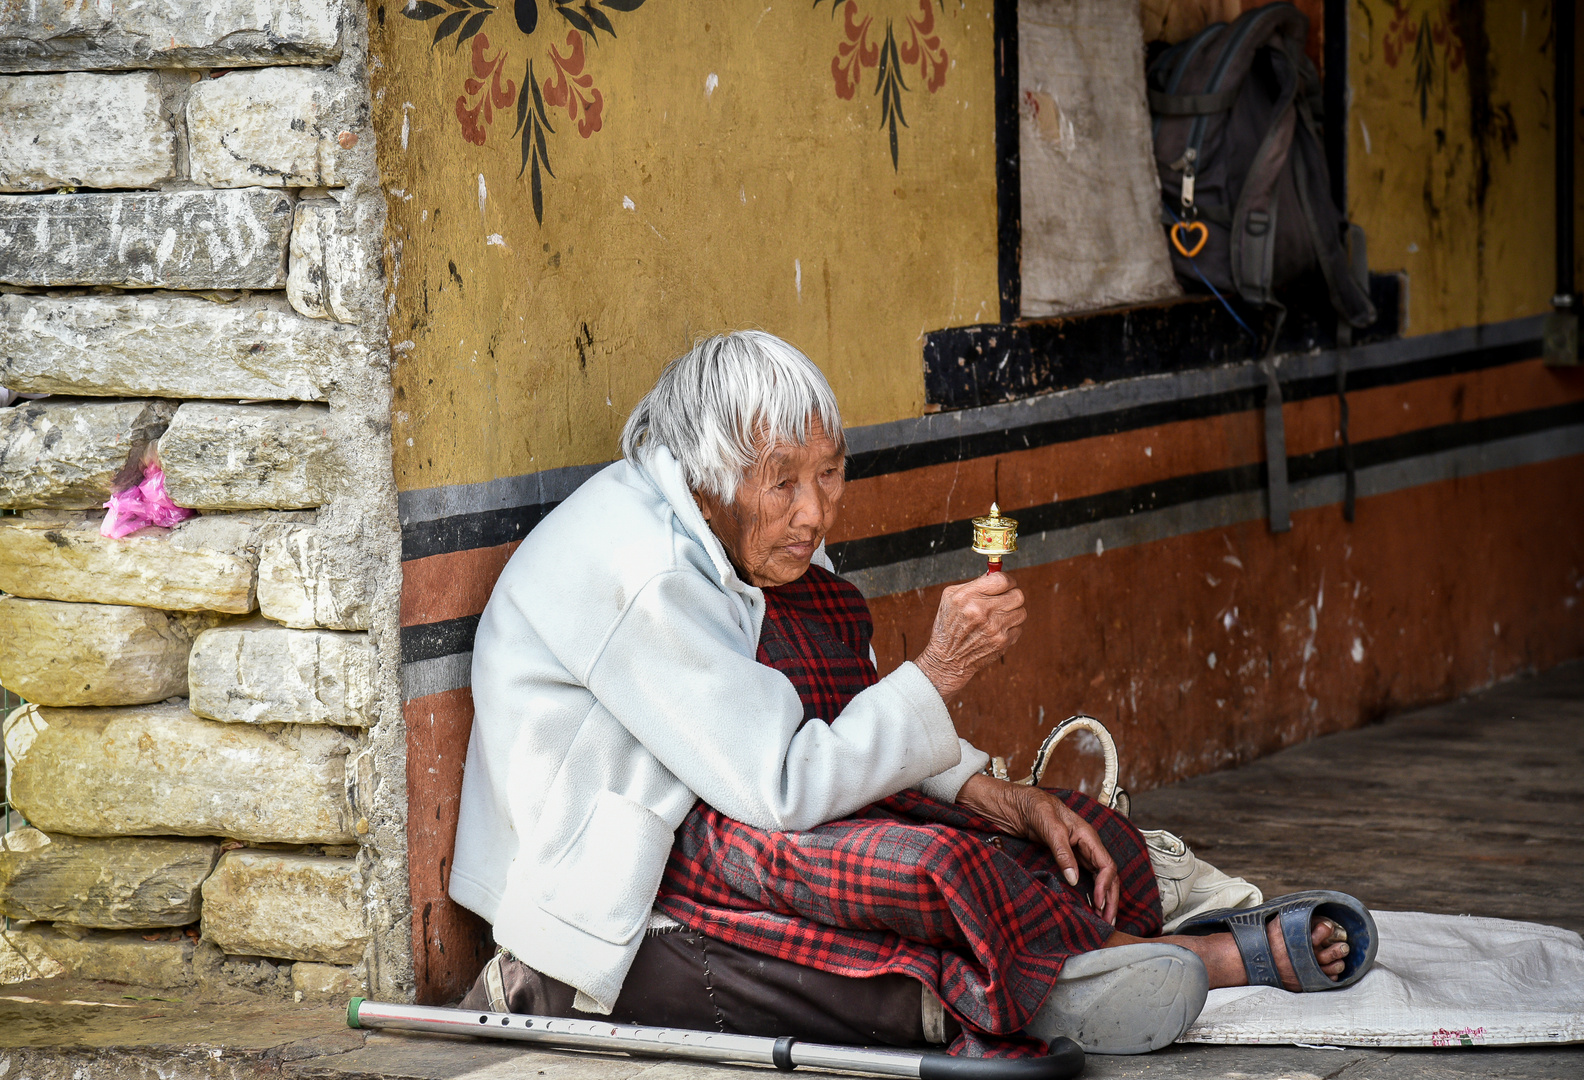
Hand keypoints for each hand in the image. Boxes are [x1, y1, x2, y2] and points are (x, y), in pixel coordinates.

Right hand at [913, 572, 1026, 698]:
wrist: (948, 658)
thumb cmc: (948, 625)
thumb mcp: (951, 597)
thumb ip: (974, 583)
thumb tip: (995, 573)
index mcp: (968, 596)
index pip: (1003, 580)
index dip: (1007, 581)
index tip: (1005, 584)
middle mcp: (982, 611)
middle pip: (1018, 595)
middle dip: (1012, 595)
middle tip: (1004, 599)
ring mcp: (994, 628)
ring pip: (1021, 611)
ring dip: (1012, 612)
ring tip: (999, 615)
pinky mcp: (1002, 642)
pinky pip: (1019, 627)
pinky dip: (1010, 628)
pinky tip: (996, 629)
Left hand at [955, 774, 1120, 924]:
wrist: (1013, 803)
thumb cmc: (1033, 806)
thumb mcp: (1049, 826)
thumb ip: (1063, 852)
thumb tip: (1074, 879)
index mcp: (1087, 835)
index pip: (1106, 864)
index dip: (1106, 886)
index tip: (1098, 903)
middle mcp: (1085, 844)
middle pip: (1107, 874)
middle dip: (1110, 897)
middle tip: (1107, 920)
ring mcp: (1076, 851)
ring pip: (1097, 877)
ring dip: (1102, 897)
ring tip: (1102, 918)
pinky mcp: (1064, 857)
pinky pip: (1083, 876)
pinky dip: (1088, 891)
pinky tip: (1087, 904)